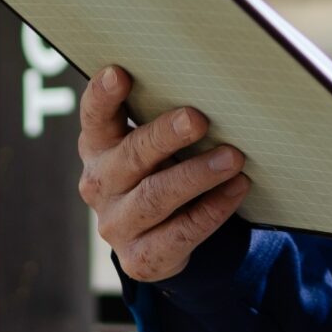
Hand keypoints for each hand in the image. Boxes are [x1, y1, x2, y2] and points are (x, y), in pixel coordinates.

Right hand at [77, 65, 251, 282]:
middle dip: (164, 136)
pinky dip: (212, 210)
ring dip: (196, 175)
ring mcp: (117, 224)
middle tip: (197, 119)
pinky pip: (180, 233)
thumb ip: (165, 122)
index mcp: (99, 147)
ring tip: (232, 158)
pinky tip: (237, 189)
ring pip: (155, 197)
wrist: (160, 239)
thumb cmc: (161, 171)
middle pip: (131, 156)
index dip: (103, 96)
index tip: (119, 73)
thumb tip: (215, 88)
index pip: (94, 117)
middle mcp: (100, 184)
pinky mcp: (141, 258)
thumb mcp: (154, 146)